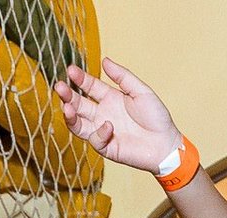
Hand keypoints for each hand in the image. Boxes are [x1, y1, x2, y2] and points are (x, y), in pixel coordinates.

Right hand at [54, 57, 181, 171]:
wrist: (166, 144)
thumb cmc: (157, 117)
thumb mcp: (140, 91)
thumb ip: (122, 77)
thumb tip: (105, 60)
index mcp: (110, 98)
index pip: (88, 86)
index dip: (79, 78)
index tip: (71, 70)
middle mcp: (103, 113)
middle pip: (78, 104)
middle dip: (67, 95)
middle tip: (60, 87)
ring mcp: (103, 131)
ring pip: (78, 123)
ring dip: (70, 115)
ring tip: (66, 106)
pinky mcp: (107, 148)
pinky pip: (95, 139)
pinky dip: (99, 132)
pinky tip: (109, 126)